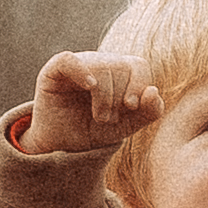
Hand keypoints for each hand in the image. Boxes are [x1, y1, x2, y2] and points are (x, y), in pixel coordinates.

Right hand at [17, 50, 162, 165]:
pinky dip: (81, 71)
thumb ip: (149, 112)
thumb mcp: (127, 125)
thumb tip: (153, 91)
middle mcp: (99, 63)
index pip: (138, 65)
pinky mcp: (54, 71)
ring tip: (98, 117)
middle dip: (118, 99)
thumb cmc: (94, 131)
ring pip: (100, 67)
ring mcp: (77, 64)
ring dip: (104, 98)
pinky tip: (90, 87)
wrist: (63, 147)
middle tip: (109, 118)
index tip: (131, 106)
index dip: (139, 84)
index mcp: (118, 71)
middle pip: (120, 67)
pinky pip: (68, 60)